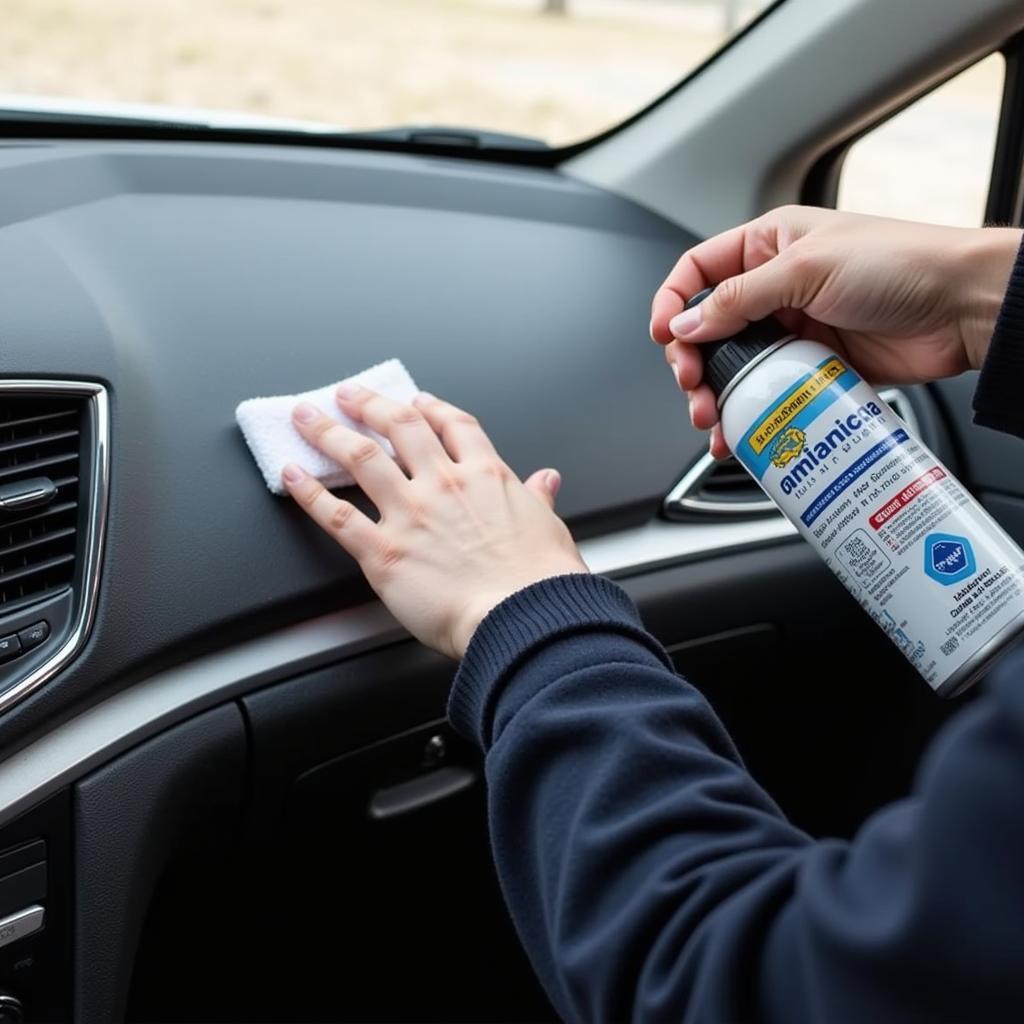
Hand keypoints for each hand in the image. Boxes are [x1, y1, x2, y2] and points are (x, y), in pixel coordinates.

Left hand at [281, 385, 587, 658]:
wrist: (522, 616)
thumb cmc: (540, 582)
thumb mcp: (550, 527)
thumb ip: (540, 498)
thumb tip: (546, 480)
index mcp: (486, 476)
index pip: (455, 426)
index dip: (432, 409)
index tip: (418, 402)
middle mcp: (443, 485)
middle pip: (400, 427)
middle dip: (370, 404)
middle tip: (349, 395)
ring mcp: (410, 514)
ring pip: (361, 457)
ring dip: (329, 432)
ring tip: (307, 418)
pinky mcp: (384, 551)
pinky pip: (336, 514)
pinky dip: (309, 492)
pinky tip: (292, 476)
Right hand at [650, 206, 1021, 456]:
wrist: (963, 308)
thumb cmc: (902, 263)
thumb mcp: (806, 268)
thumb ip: (739, 298)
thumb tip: (686, 322)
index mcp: (769, 245)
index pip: (699, 270)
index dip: (673, 300)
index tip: (664, 334)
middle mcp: (775, 287)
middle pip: (708, 326)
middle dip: (690, 358)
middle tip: (691, 383)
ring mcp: (794, 329)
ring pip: (733, 367)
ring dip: (714, 394)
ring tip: (710, 415)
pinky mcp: (813, 367)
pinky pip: (766, 394)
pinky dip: (747, 415)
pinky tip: (737, 432)